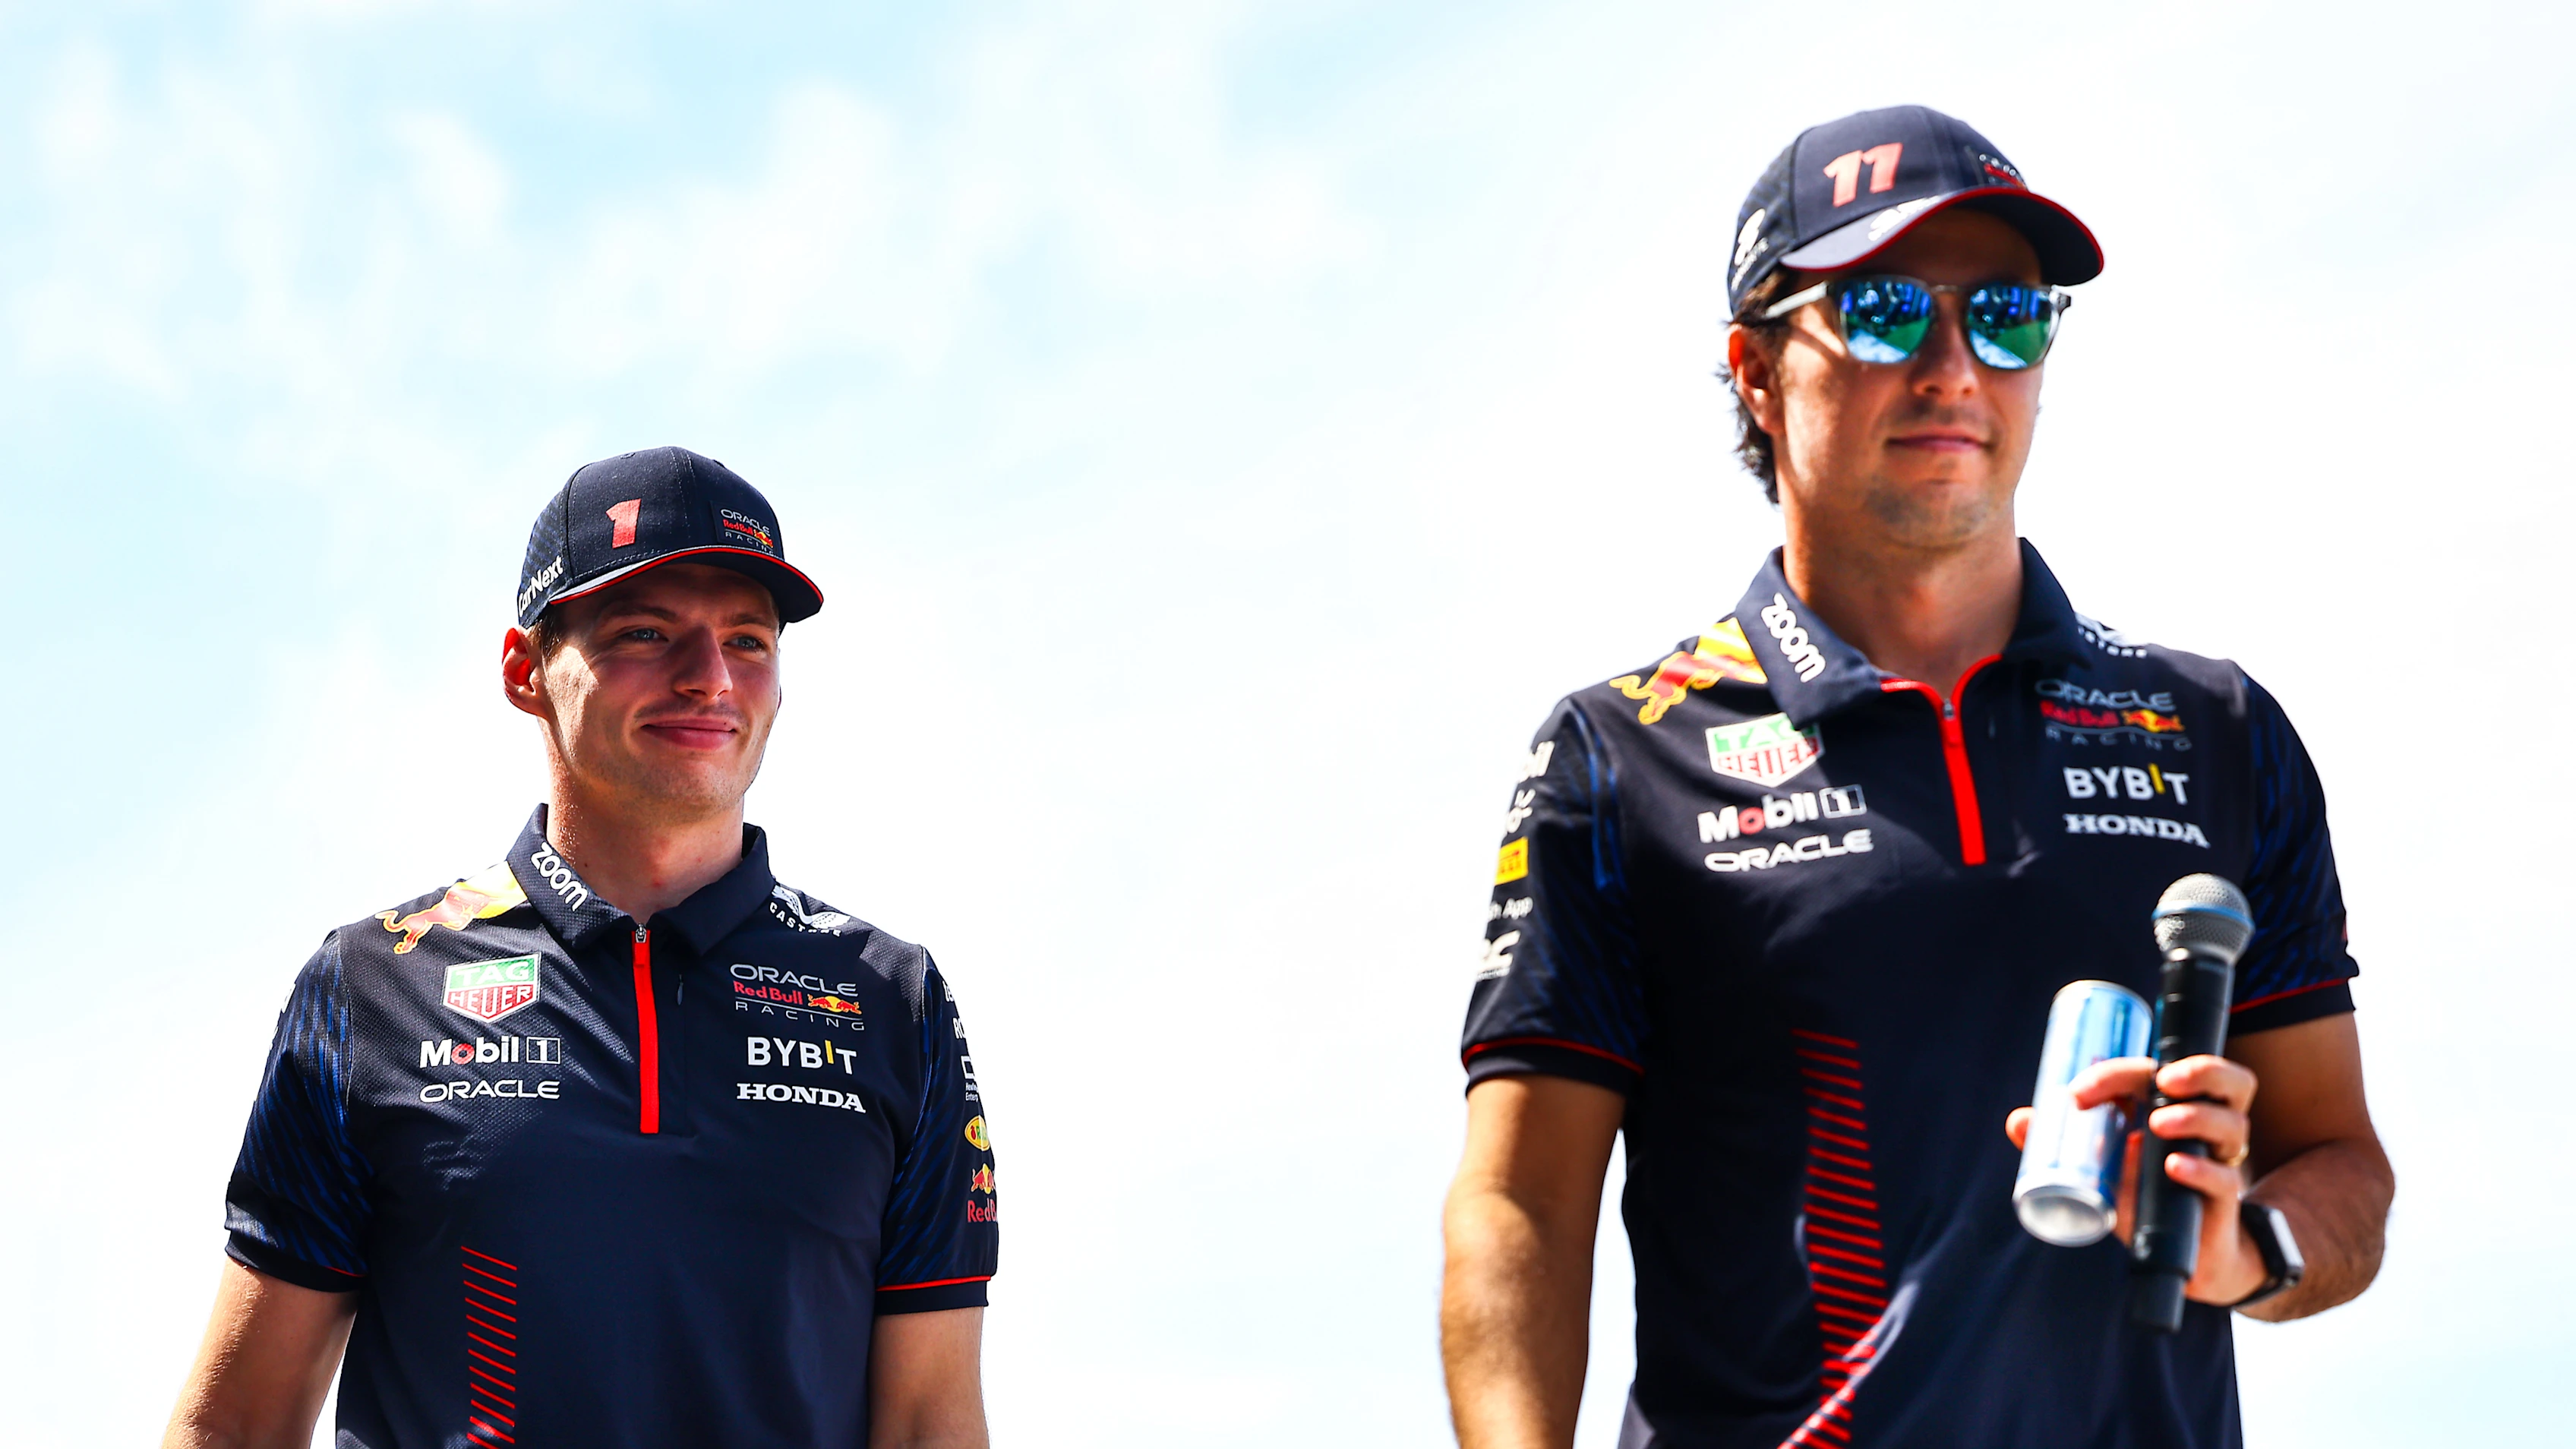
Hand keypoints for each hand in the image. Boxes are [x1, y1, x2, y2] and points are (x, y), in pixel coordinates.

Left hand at [2005, 1054, 2268, 1305]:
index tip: (2077, 1093)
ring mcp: (2217, 1159)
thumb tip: (2017, 1121)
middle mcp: (2203, 1125)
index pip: (2155, 1073)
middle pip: (2227, 1081)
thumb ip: (2061, 1141)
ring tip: (2159, 1125)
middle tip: (2164, 1080)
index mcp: (2171, 1105)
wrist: (2179, 1253)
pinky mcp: (2223, 1198)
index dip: (2119, 1073)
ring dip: (2196, 1117)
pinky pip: (2224, 1178)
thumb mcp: (2098, 1164)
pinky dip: (2202, 1169)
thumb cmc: (2140, 1193)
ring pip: (2231, 1124)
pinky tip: (2174, 1167)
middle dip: (2202, 1070)